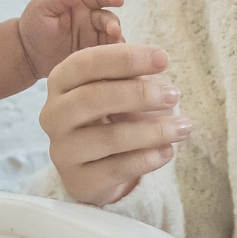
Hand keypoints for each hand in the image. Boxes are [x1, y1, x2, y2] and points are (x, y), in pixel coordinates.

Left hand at [16, 0, 123, 78]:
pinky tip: (113, 62)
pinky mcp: (92, 56)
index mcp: (80, 4)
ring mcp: (92, 39)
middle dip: (114, 24)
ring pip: (111, 38)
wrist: (26, 54)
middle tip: (115, 32)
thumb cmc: (32, 26)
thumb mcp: (41, 8)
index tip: (119, 0)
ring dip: (116, 42)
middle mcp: (90, 20)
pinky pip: (106, 56)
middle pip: (108, 19)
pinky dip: (112, 58)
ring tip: (117, 49)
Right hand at [38, 42, 188, 205]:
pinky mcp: (78, 179)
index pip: (86, 63)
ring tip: (183, 127)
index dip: (125, 58)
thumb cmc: (109, 116)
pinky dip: (147, 159)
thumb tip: (157, 68)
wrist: (95, 166)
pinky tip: (167, 151)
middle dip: (139, 94)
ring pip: (109, 137)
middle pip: (92, 97)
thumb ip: (131, 76)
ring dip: (153, 131)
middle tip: (174, 94)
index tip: (163, 58)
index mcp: (61, 81)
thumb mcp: (118, 88)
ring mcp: (62, 150)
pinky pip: (116, 168)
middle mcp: (53, 114)